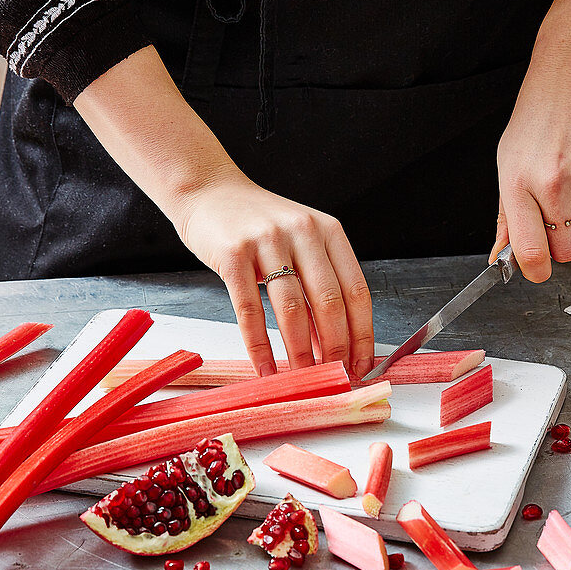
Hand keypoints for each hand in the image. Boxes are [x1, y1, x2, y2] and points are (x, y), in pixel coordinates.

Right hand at [171, 175, 374, 379]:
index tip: (361, 365)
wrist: (209, 191)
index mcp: (328, 231)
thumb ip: (318, 283)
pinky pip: (249, 310)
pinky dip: (259, 345)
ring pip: (291, 309)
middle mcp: (302, 232)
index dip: (361, 334)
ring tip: (303, 378)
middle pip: (329, 302)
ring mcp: (267, 241)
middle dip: (335, 349)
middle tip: (335, 378)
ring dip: (299, 352)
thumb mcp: (299, 242)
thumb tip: (333, 343)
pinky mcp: (232, 254)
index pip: (356, 291)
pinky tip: (264, 367)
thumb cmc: (258, 224)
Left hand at [486, 0, 570, 279]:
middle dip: (560, 245)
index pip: (530, 251)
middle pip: (565, 251)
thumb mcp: (507, 168)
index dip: (534, 270)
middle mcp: (553, 186)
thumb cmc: (534, 125)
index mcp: (518, 186)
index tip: (536, 270)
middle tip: (554, 219)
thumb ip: (506, 217)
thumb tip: (503, 258)